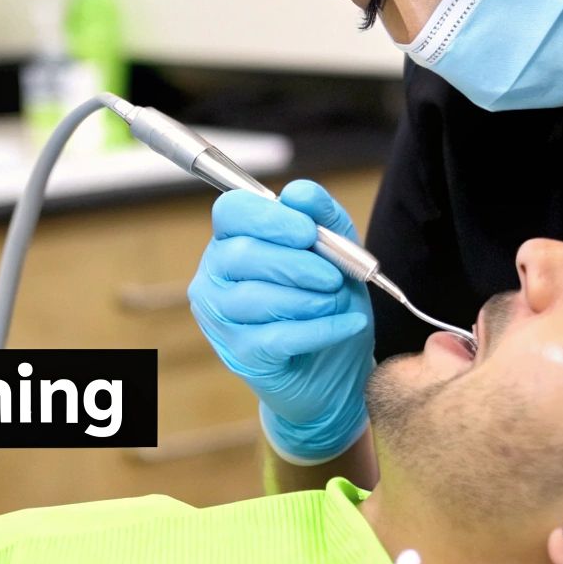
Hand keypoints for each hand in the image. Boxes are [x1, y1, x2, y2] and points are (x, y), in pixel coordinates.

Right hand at [189, 179, 373, 462]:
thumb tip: (299, 194)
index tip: (308, 231)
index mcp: (233, 239)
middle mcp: (215, 276)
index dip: (269, 218)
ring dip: (307, 298)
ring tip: (336, 301)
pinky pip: (277, 336)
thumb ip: (322, 217)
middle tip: (332, 276)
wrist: (334, 369)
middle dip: (295, 263)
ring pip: (255, 298)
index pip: (231, 211)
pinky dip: (320, 329)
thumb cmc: (327, 302)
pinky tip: (347, 324)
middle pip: (241, 255)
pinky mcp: (241, 354)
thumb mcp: (336, 253)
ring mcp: (221, 318)